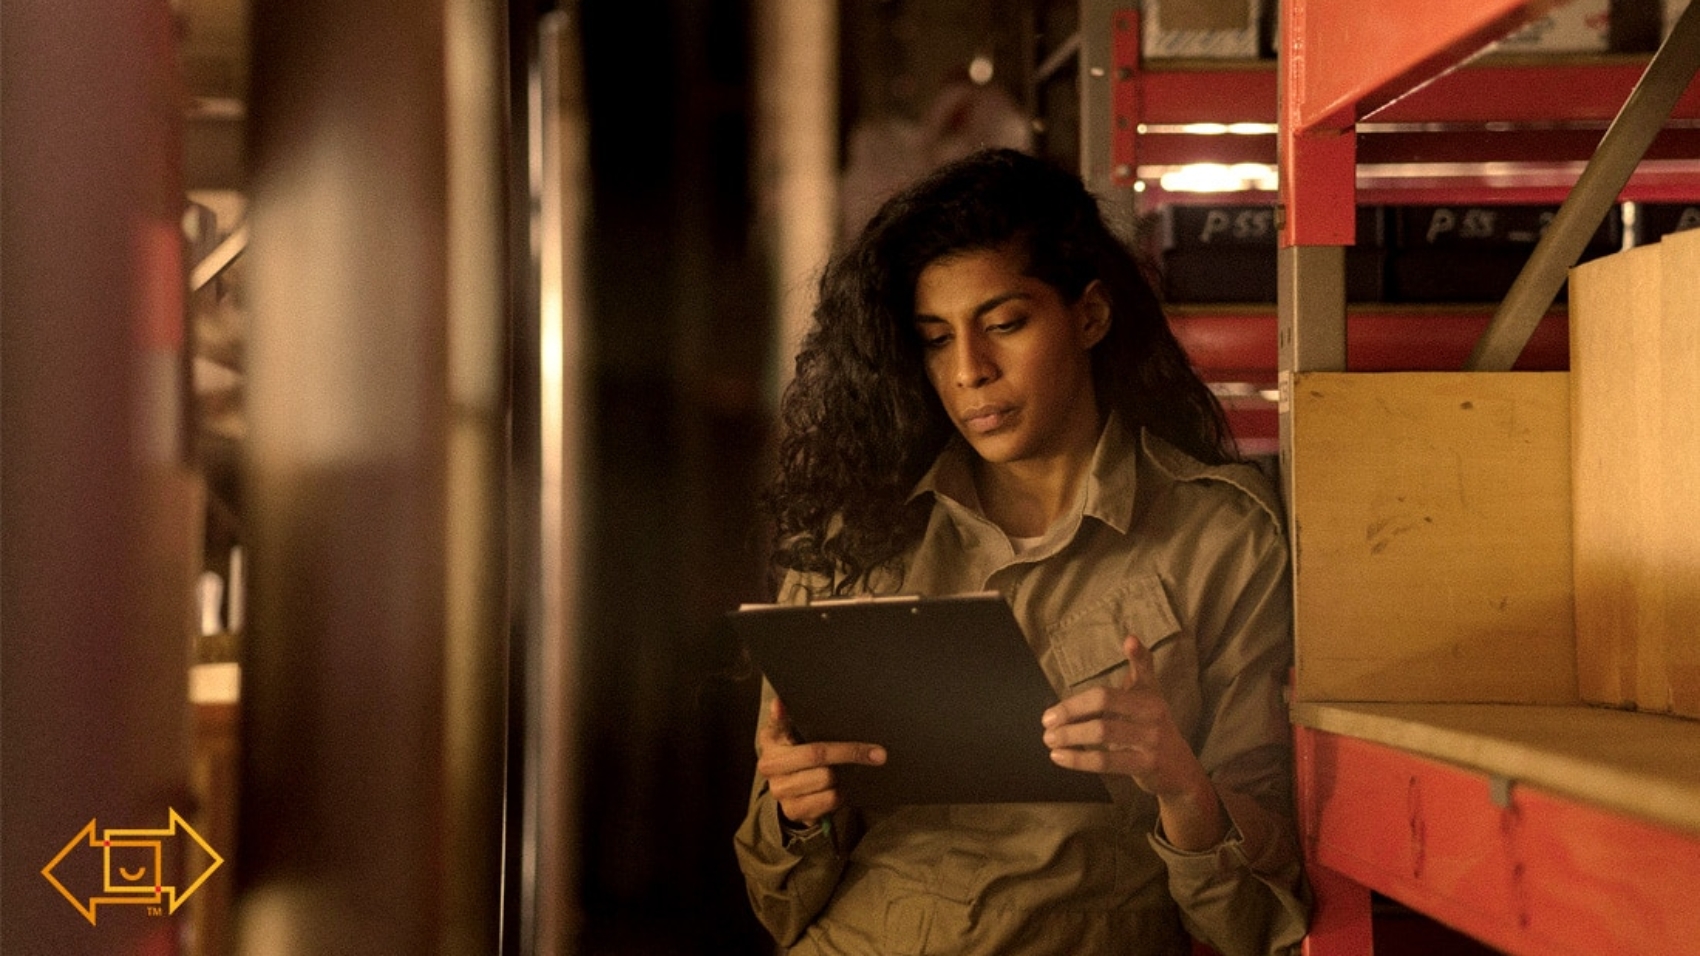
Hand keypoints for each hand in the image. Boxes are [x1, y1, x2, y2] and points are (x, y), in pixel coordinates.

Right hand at [755, 696, 885, 827]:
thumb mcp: (786, 732)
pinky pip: (830, 799)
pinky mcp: (794, 811)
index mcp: (769, 742)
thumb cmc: (793, 753)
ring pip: (827, 778)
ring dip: (840, 776)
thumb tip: (779, 703)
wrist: (787, 791)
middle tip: (878, 753)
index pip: (788, 728)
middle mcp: (770, 767)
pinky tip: (835, 788)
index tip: (834, 725)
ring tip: (840, 772)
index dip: (814, 727)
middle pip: (818, 755)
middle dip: (850, 752)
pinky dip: (839, 794)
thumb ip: (784, 717)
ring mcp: (781, 791)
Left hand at [1040, 635, 1208, 800]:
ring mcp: (1151, 740)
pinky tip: (1058, 757)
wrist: (1180, 770)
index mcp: (1149, 695)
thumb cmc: (1153, 726)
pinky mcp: (1146, 765)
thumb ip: (1139, 667)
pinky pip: (1106, 761)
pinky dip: (1078, 760)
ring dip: (1070, 735)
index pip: (1134, 674)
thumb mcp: (1149, 695)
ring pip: (1103, 732)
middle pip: (1105, 702)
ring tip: (1049, 739)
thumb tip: (1130, 637)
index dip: (1133, 658)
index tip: (1124, 644)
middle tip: (1047, 720)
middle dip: (1071, 710)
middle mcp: (1153, 713)